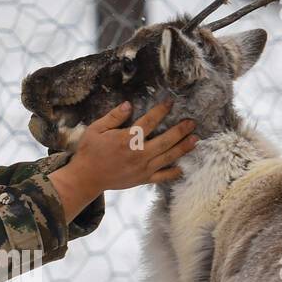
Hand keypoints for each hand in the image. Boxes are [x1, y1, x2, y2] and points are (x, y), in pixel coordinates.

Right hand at [72, 98, 196, 191]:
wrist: (86, 178)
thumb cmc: (89, 151)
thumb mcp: (96, 129)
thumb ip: (114, 116)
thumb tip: (129, 104)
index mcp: (127, 139)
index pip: (149, 122)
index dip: (161, 111)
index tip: (171, 102)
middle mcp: (138, 154)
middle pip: (165, 140)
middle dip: (180, 130)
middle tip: (192, 122)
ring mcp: (142, 168)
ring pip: (168, 157)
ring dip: (183, 148)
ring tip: (195, 140)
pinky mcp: (142, 179)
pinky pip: (162, 177)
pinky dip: (173, 173)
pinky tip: (183, 167)